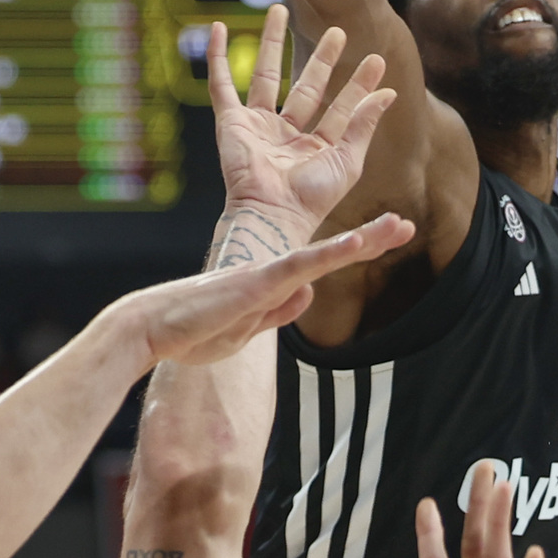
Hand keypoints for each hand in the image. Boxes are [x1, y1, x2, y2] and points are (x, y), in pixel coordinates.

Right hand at [123, 213, 413, 367]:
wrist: (152, 329)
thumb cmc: (191, 332)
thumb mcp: (246, 328)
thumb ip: (279, 310)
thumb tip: (310, 292)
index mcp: (272, 284)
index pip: (323, 264)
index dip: (356, 250)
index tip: (386, 239)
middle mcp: (273, 272)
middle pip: (331, 252)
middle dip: (371, 238)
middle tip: (405, 225)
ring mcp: (266, 275)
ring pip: (323, 254)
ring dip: (363, 241)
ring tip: (398, 226)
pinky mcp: (256, 284)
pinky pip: (299, 267)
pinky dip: (329, 254)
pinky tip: (356, 243)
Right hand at [208, 6, 393, 260]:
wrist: (272, 213)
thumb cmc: (312, 198)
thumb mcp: (347, 159)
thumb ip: (364, 123)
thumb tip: (389, 92)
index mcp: (315, 147)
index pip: (341, 108)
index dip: (359, 85)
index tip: (377, 60)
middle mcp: (286, 135)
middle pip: (306, 87)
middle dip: (321, 60)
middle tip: (338, 32)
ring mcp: (257, 126)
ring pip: (265, 75)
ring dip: (272, 43)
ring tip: (280, 9)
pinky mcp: (230, 123)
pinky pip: (221, 84)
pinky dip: (216, 57)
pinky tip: (218, 28)